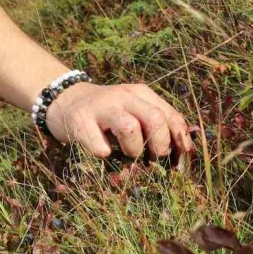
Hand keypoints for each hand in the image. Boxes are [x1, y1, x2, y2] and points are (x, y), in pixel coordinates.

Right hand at [45, 82, 193, 159]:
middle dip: (159, 145)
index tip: (179, 159)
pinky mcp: (80, 121)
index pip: (170, 115)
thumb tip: (187, 150)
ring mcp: (101, 107)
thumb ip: (158, 124)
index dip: (179, 140)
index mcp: (140, 93)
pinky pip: (99, 145)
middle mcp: (123, 96)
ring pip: (130, 127)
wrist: (65, 100)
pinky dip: (104, 154)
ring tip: (125, 154)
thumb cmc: (106, 114)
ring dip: (132, 150)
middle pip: (155, 119)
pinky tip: (103, 154)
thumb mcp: (133, 111)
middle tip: (152, 160)